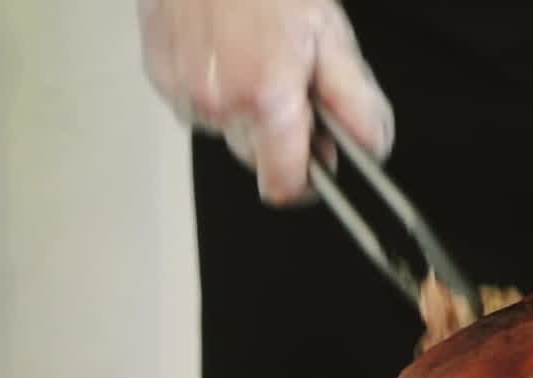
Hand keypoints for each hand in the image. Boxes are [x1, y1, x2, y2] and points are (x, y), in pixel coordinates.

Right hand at [137, 0, 393, 204]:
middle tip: (291, 83)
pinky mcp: (161, 79)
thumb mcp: (329, 34)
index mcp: (265, 98)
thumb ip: (355, 102)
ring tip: (255, 56)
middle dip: (280, 136)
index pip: (284, 186)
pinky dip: (218, 88)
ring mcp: (184, 94)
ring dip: (248, 109)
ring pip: (230, 132)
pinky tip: (225, 50)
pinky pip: (200, 107)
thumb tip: (371, 149)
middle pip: (258, 160)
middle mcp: (218, 104)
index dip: (307, 182)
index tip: (319, 161)